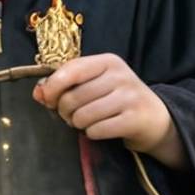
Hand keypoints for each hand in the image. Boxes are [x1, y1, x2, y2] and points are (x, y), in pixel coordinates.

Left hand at [33, 53, 187, 171]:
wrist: (156, 118)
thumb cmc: (118, 98)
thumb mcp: (95, 84)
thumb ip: (65, 85)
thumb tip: (38, 93)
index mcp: (107, 61)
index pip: (70, 70)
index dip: (52, 87)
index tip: (47, 99)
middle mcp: (120, 75)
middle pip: (73, 97)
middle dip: (65, 112)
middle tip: (71, 116)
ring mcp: (129, 97)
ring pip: (83, 116)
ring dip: (78, 124)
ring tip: (86, 122)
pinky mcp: (134, 119)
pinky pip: (97, 130)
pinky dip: (93, 134)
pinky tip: (100, 129)